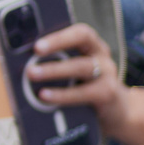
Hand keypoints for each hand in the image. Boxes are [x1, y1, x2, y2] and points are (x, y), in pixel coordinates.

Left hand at [26, 23, 143, 144]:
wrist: (117, 111)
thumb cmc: (87, 87)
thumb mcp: (74, 71)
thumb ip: (58, 62)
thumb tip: (26, 62)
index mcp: (92, 46)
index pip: (80, 33)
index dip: (59, 36)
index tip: (37, 45)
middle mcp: (102, 57)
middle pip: (82, 41)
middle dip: (56, 45)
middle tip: (33, 53)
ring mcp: (108, 75)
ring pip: (82, 66)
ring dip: (55, 70)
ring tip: (33, 74)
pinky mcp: (108, 94)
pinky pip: (84, 93)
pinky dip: (63, 94)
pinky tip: (46, 97)